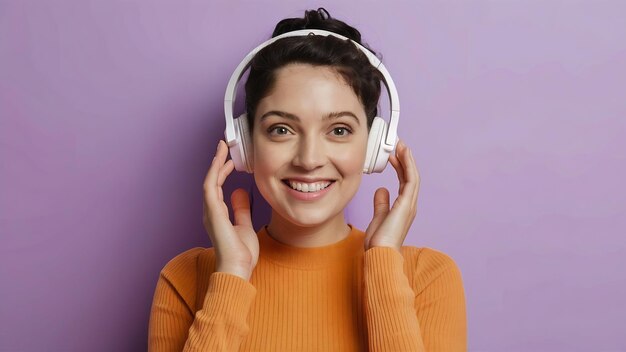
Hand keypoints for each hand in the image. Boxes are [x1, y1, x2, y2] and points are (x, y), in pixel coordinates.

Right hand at [202, 140, 258, 280]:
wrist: (237, 269)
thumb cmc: (241, 254)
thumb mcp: (244, 225)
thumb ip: (241, 209)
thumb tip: (240, 192)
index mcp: (218, 214)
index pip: (218, 187)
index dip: (222, 172)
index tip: (230, 160)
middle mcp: (211, 211)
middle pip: (212, 181)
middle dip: (217, 162)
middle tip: (224, 146)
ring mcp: (210, 211)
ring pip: (210, 180)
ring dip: (215, 163)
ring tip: (222, 147)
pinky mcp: (212, 212)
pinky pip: (210, 187)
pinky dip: (214, 172)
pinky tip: (220, 160)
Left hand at [365, 139, 420, 251]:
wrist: (380, 254)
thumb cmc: (379, 242)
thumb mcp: (378, 218)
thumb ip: (381, 203)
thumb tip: (381, 190)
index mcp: (403, 207)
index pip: (404, 182)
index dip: (400, 167)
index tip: (393, 156)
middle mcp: (409, 205)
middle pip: (410, 176)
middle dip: (405, 159)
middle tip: (399, 145)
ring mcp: (410, 204)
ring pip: (413, 176)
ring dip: (408, 159)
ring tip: (402, 145)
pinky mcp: (407, 204)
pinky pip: (411, 180)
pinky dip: (408, 166)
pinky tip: (403, 155)